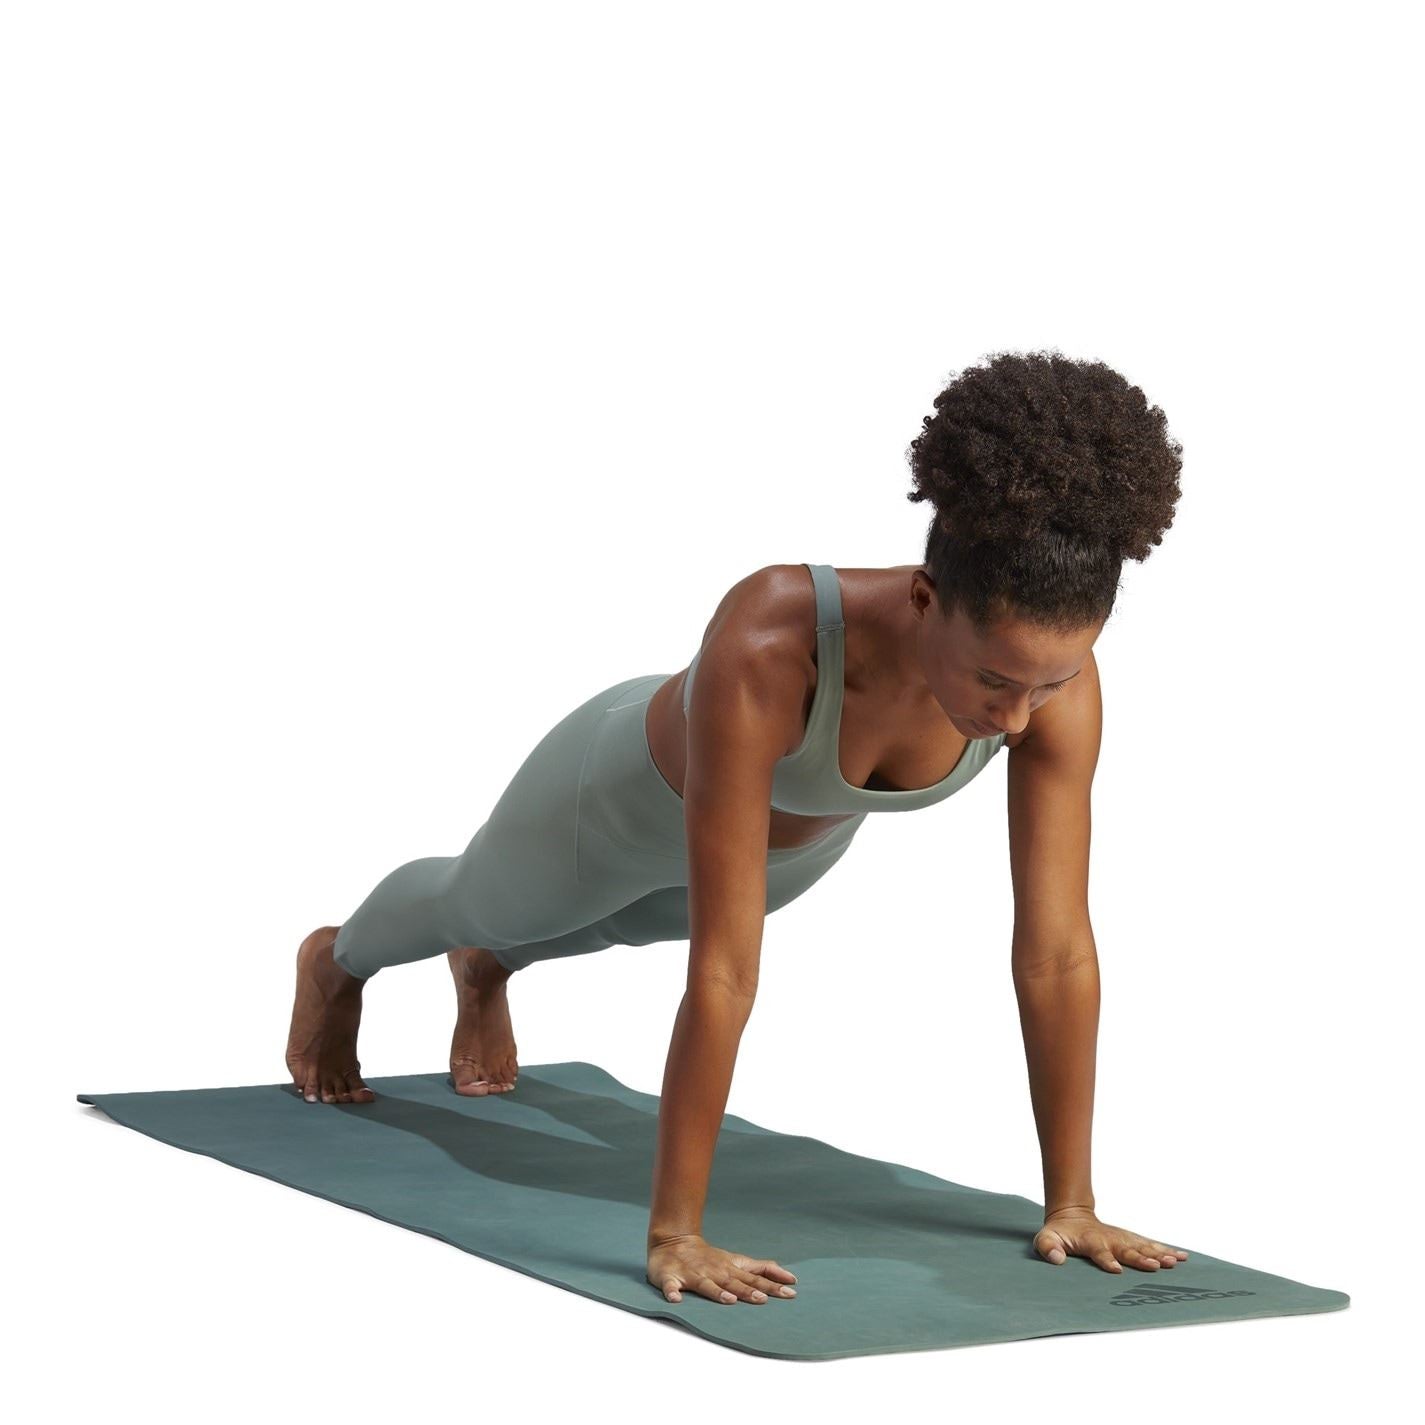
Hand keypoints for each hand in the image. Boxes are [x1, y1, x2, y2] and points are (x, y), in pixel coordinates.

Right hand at [648, 1233, 798, 1304]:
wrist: (673, 1241)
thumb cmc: (710, 1257)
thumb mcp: (737, 1260)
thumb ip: (761, 1268)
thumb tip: (789, 1276)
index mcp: (730, 1269)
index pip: (755, 1277)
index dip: (772, 1284)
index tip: (791, 1290)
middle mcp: (715, 1272)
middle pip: (734, 1283)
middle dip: (749, 1290)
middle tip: (764, 1299)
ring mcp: (693, 1275)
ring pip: (706, 1285)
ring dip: (717, 1293)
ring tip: (729, 1300)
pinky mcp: (671, 1278)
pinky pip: (671, 1287)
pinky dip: (672, 1293)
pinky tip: (675, 1300)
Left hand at [1034, 1207, 1188, 1272]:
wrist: (1071, 1215)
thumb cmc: (1059, 1232)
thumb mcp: (1046, 1239)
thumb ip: (1048, 1247)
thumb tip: (1056, 1259)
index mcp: (1091, 1241)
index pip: (1099, 1252)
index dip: (1106, 1260)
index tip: (1117, 1270)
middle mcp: (1110, 1239)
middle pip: (1127, 1250)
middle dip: (1141, 1259)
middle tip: (1156, 1266)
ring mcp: (1122, 1238)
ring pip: (1143, 1246)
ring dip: (1159, 1254)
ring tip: (1176, 1262)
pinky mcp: (1130, 1239)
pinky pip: (1150, 1244)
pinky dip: (1166, 1250)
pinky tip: (1183, 1256)